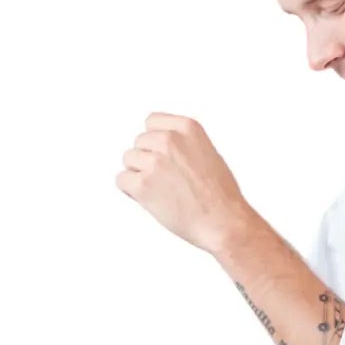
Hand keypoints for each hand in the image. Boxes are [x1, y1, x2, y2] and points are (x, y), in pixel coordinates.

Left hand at [115, 114, 249, 253]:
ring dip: (138, 175)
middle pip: (139, 142)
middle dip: (147, 159)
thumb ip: (184, 144)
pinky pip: (121, 180)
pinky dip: (130, 191)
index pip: (152, 122)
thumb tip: (162, 149)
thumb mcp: (208, 153)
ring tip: (160, 190)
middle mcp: (169, 140)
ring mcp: (155, 162)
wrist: (223, 222)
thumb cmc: (220, 196)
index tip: (160, 155)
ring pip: (128, 160)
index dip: (154, 141)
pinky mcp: (143, 184)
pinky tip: (148, 199)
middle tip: (164, 180)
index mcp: (187, 128)